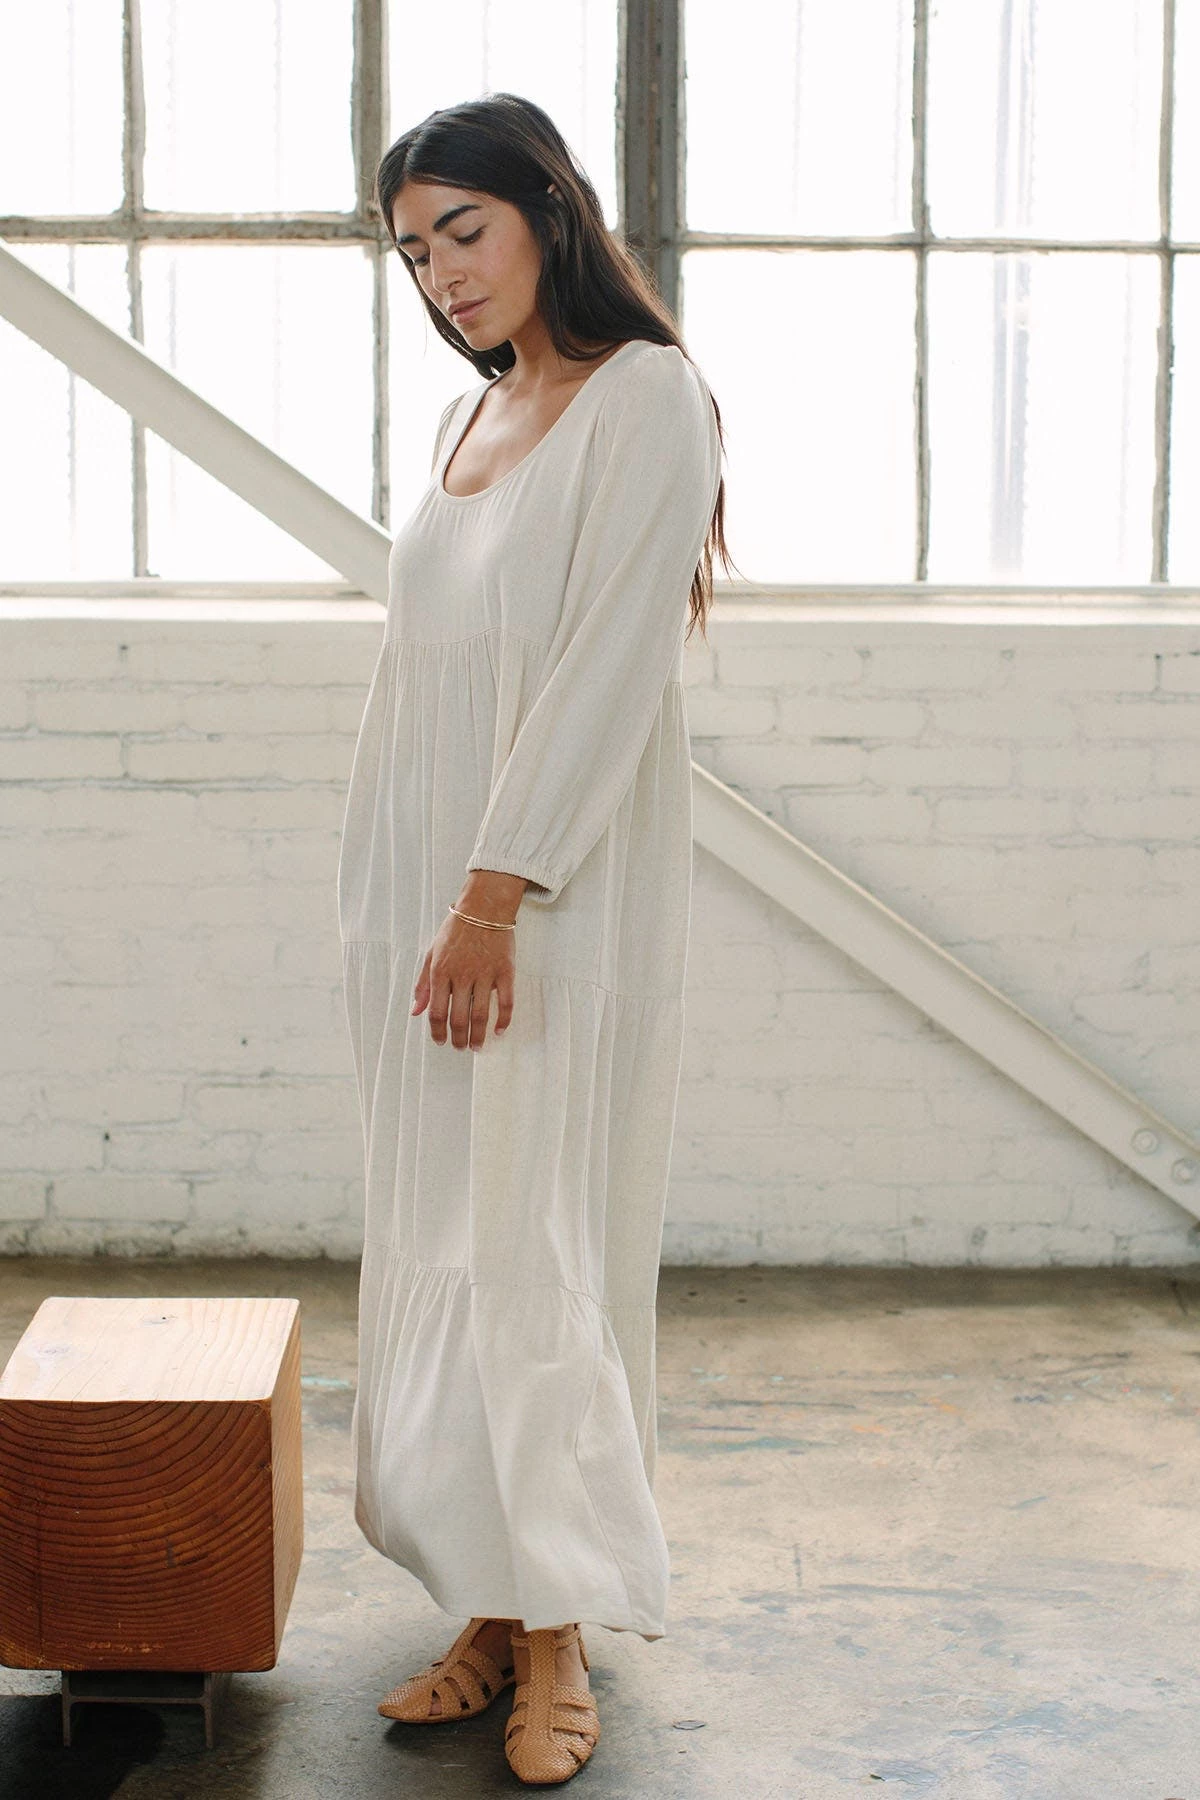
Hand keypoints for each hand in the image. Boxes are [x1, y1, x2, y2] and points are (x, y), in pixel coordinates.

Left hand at [411, 872, 525, 1050]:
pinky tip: (499, 1030)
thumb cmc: (456, 930)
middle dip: (458, 1039)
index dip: (437, 1032)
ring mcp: (485, 974)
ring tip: (477, 1047)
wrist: (485, 907)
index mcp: (441, 972)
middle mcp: (462, 975)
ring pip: (481, 1014)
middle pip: (458, 1018)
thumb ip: (423, 984)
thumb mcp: (432, 953)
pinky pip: (505, 1002)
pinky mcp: (505, 971)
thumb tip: (415, 1011)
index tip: (440, 1042)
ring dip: (478, 1035)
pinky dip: (503, 1020)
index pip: (437, 1012)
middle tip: (460, 1048)